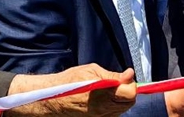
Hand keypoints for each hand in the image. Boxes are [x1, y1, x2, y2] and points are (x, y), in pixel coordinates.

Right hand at [6, 63, 135, 116]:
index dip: (130, 82)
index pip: (131, 92)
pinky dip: (113, 105)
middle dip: (128, 90)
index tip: (126, 76)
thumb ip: (113, 75)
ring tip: (110, 89)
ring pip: (122, 109)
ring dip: (121, 98)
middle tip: (119, 81)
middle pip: (129, 102)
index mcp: (104, 94)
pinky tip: (104, 98)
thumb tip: (129, 74)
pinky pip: (113, 113)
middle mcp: (104, 109)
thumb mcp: (92, 71)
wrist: (52, 99)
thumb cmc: (69, 82)